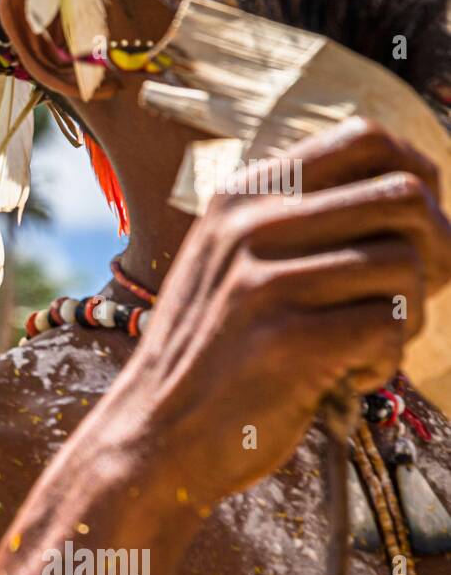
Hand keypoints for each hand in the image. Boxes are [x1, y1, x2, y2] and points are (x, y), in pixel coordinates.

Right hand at [109, 118, 449, 507]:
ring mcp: (263, 283)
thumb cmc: (211, 355)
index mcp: (239, 197)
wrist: (153, 436)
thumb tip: (420, 193)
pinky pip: (389, 326)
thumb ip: (302, 221)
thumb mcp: (233, 264)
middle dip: (435, 250)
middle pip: (405, 197)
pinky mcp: (287, 342)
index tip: (419, 226)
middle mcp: (249, 227)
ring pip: (407, 264)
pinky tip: (344, 379)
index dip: (418, 175)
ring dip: (408, 316)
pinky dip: (384, 361)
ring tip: (362, 348)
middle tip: (409, 298)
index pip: (364, 139)